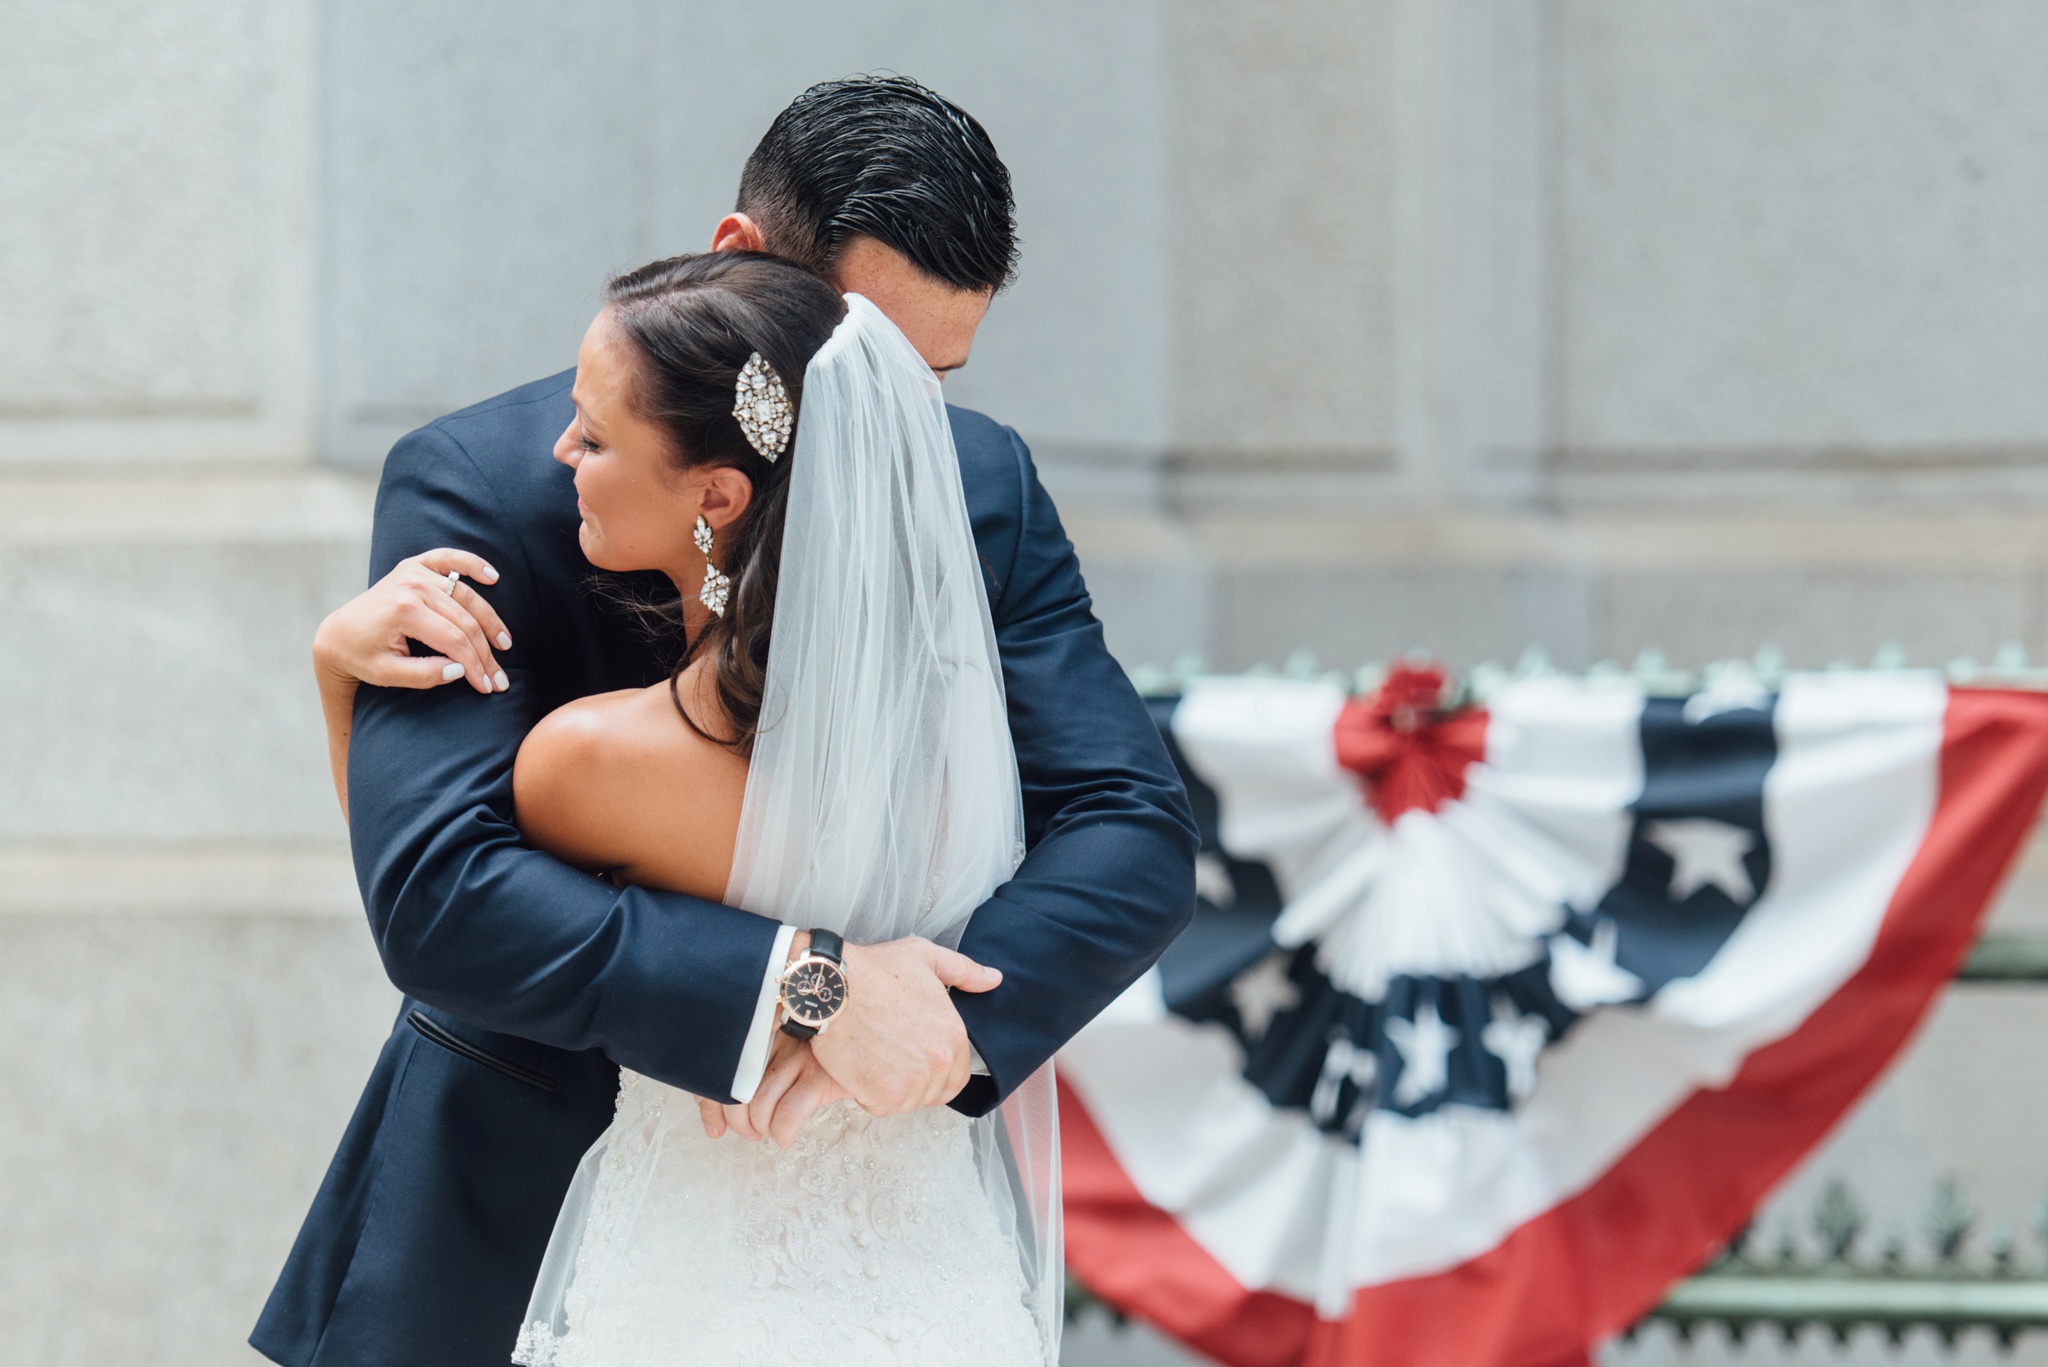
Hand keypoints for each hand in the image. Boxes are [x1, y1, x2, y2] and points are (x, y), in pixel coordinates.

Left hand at [314, 549, 511, 694]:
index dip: (475, 666)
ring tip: (505, 644)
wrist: (337, 634)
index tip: (488, 687)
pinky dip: (472, 564)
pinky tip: (493, 577)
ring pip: (466, 597)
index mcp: (404, 611)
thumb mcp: (387, 675)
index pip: (454, 640)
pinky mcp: (414, 566)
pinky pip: (449, 559)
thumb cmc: (360, 657)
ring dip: (490, 621)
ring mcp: (413, 572)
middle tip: (500, 678)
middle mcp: (411, 586)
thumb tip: (460, 670)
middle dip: (486, 653)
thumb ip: (425, 675)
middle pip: (465, 621)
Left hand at [696, 1032, 849, 1147]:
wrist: (873, 1044)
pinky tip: (785, 1136)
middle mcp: (777, 1039)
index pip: (722, 1068)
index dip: (710, 1103)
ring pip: (761, 1102)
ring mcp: (800, 1057)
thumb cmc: (823, 1055)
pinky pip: (789, 1111)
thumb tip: (713, 1124)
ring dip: (761, 1128)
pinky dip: (782, 1132)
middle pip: (736, 1087)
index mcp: (762, 1031)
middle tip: (749, 1133)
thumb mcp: (779, 1058)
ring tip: (770, 1132)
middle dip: (737, 1121)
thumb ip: (743, 1081)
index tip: (715, 1128)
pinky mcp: (822, 1076)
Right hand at [810, 937, 1000, 1114]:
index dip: (938, 1073)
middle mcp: (939, 1062)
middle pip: (932, 1092)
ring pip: (906, 1102)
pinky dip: (868, 1094)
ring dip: (890, 1088)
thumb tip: (994, 979)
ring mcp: (912, 1082)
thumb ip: (964, 972)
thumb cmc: (874, 970)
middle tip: (890, 1057)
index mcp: (954, 1035)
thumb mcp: (926, 957)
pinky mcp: (883, 1095)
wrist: (830, 988)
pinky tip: (859, 1066)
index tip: (916, 1062)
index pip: (958, 1077)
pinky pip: (880, 1107)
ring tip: (873, 1057)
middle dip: (914, 1081)